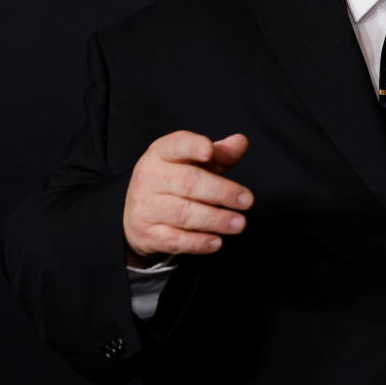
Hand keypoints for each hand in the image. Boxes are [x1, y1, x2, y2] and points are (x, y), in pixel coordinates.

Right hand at [122, 131, 252, 265]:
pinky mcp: (148, 234)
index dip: (192, 146)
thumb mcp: (195, 162)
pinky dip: (198, 242)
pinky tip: (216, 242)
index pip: (176, 145)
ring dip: (215, 219)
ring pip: (183, 213)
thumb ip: (220, 154)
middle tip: (247, 200)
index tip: (209, 151)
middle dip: (221, 192)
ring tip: (238, 223)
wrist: (138, 213)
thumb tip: (240, 142)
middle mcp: (150, 178)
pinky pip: (175, 240)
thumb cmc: (175, 180)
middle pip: (187, 182)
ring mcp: (146, 207)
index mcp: (161, 153)